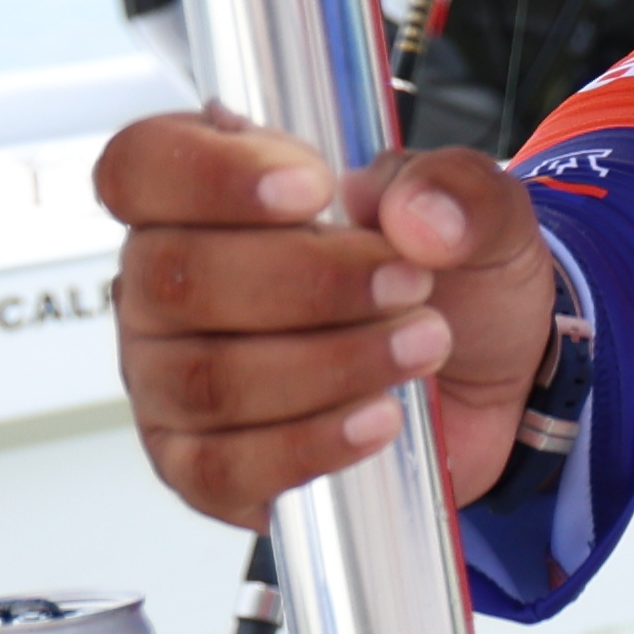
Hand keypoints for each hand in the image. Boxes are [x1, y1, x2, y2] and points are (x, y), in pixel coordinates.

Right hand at [96, 113, 561, 529]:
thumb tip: (414, 214)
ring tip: (421, 346)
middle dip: (310, 281)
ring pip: (207, 377)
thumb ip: (459, 189)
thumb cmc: (452, 282)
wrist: (495, 379)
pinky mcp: (200, 465)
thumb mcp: (483, 214)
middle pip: (175, 277)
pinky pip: (222, 466)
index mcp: (206, 196)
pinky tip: (378, 420)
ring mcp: (170, 380)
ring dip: (329, 362)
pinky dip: (310, 444)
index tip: (314, 189)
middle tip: (407, 282)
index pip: (138, 167)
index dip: (210, 174)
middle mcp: (166, 285)